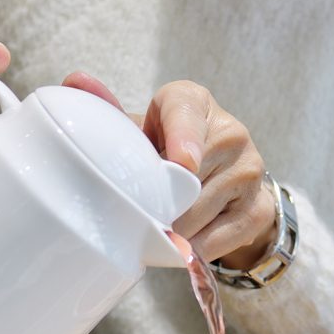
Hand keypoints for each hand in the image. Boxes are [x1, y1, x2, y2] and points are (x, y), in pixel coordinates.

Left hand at [62, 74, 275, 268]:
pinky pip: (215, 242)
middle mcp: (230, 132)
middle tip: (134, 212)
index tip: (182, 164)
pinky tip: (181, 243)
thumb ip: (110, 113)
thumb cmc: (168, 151)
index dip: (183, 138)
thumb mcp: (142, 131)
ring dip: (169, 231)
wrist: (223, 178)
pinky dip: (190, 250)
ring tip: (156, 226)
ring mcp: (250, 171)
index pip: (186, 114)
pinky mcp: (258, 209)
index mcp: (194, 102)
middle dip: (155, 204)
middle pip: (185, 180)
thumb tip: (74, 83)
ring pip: (197, 216)